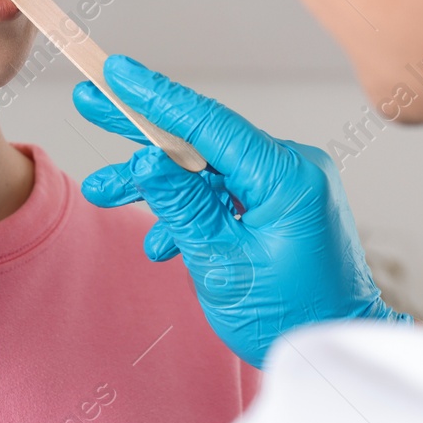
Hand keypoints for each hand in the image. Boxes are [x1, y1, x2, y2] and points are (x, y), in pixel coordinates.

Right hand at [75, 54, 408, 366]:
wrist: (331, 349)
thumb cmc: (289, 317)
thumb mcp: (221, 264)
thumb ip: (181, 207)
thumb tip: (146, 160)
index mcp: (287, 177)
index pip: (210, 123)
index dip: (156, 97)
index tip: (115, 73)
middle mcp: (292, 168)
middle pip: (203, 138)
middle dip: (142, 128)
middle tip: (91, 103)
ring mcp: (287, 185)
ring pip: (207, 169)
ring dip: (158, 185)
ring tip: (103, 192)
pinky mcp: (280, 202)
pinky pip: (224, 192)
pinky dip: (191, 210)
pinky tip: (161, 243)